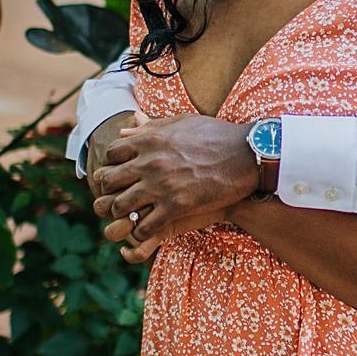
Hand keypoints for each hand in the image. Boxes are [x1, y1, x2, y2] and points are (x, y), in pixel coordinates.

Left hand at [89, 113, 257, 261]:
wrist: (248, 154)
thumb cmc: (216, 135)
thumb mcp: (180, 123)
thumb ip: (150, 128)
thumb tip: (124, 131)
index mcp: (149, 140)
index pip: (111, 155)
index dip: (111, 166)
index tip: (119, 174)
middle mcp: (149, 162)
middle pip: (108, 181)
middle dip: (109, 191)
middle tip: (117, 198)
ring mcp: (162, 185)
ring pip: (121, 206)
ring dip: (122, 213)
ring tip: (129, 216)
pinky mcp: (177, 206)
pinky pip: (145, 226)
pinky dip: (141, 232)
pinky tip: (147, 230)